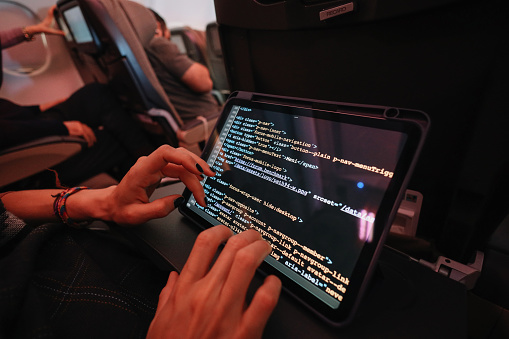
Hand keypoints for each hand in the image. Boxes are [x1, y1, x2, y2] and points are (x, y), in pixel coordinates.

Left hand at [25, 5, 64, 36]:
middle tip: (58, 5)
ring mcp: (47, 18)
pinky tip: (54, 13)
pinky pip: (49, 14)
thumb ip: (59, 32)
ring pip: (50, 11)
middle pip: (50, 10)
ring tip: (57, 8)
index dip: (53, 8)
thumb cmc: (44, 30)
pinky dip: (52, 12)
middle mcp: (48, 17)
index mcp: (50, 19)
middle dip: (54, 7)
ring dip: (53, 9)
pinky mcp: (47, 19)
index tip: (56, 5)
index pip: (51, 11)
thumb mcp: (52, 32)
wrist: (38, 29)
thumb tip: (65, 33)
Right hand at [63, 121, 96, 146]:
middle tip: (95, 141)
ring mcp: (80, 127)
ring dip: (91, 140)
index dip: (90, 132)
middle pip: (89, 130)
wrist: (57, 128)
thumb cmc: (61, 130)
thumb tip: (77, 136)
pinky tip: (89, 144)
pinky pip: (86, 137)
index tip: (92, 136)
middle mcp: (80, 124)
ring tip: (91, 144)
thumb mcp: (69, 129)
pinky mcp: (80, 131)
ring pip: (89, 134)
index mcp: (77, 123)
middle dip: (93, 136)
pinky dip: (88, 141)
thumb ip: (74, 131)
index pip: (86, 128)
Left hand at [105, 145, 214, 224]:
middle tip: (210, 178)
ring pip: (181, 160)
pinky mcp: (160, 170)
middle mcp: (149, 164)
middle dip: (196, 166)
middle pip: (178, 155)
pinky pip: (179, 167)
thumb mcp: (137, 216)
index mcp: (141, 171)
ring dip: (196, 169)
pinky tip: (199, 181)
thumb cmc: (121, 209)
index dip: (184, 158)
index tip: (198, 170)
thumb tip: (179, 201)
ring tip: (207, 182)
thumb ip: (159, 209)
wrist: (112, 205)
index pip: (165, 153)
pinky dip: (191, 174)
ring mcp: (155, 165)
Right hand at [147, 225, 281, 338]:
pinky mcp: (244, 332)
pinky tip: (273, 283)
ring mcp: (226, 312)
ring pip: (247, 265)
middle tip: (254, 237)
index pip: (204, 244)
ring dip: (261, 250)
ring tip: (265, 249)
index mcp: (186, 291)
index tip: (227, 230)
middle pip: (231, 248)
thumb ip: (166, 295)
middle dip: (248, 236)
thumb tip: (173, 277)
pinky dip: (273, 285)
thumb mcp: (159, 322)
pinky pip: (264, 300)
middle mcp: (206, 296)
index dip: (220, 229)